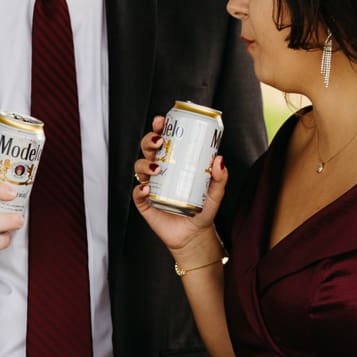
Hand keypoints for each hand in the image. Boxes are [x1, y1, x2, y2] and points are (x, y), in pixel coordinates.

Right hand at [130, 115, 228, 257]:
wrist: (195, 236)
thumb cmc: (203, 210)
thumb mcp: (215, 192)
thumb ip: (220, 177)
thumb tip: (219, 159)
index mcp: (173, 162)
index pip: (163, 140)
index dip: (158, 128)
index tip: (161, 121)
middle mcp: (159, 171)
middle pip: (147, 150)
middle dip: (148, 141)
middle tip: (159, 141)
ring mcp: (150, 186)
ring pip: (139, 168)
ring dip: (144, 164)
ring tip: (157, 168)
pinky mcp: (145, 203)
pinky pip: (137, 193)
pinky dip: (139, 189)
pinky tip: (147, 189)